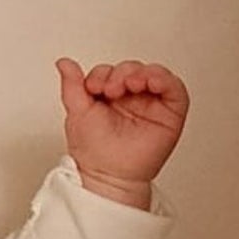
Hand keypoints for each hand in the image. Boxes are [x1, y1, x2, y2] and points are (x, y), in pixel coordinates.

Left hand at [57, 59, 189, 199]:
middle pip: (132, 69)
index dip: (103, 73)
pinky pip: (173, 87)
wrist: (108, 176)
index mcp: (111, 98)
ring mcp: (151, 104)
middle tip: (111, 90)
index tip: (94, 87)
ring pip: (153, 74)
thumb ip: (72, 85)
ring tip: (129, 85)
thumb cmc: (94, 153)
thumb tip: (64, 63)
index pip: (111, 71)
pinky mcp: (170, 113)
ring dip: (141, 73)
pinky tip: (151, 82)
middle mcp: (132, 99)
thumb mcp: (77, 112)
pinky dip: (164, 79)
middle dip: (121, 73)